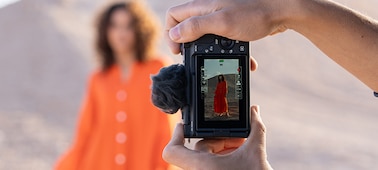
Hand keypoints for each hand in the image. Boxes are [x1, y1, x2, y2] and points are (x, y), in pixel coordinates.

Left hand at [162, 106, 272, 169]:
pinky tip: (239, 156)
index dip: (175, 135)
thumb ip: (256, 128)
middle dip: (220, 138)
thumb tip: (255, 110)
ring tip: (242, 146)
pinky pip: (210, 165)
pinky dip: (222, 158)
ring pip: (205, 156)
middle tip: (238, 138)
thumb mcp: (256, 152)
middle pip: (200, 147)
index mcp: (202, 165)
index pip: (172, 152)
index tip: (185, 125)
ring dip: (222, 147)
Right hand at [165, 0, 292, 53]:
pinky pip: (221, 38)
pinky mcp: (231, 24)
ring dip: (209, 49)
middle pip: (187, 26)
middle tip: (195, 58)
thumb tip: (174, 34)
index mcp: (202, 6)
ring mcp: (220, 16)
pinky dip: (227, 49)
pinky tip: (239, 56)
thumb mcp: (222, 22)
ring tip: (219, 60)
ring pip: (204, 34)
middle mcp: (208, 9)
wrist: (283, 11)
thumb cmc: (255, 13)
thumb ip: (196, 27)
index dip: (171, 34)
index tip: (179, 50)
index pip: (174, 16)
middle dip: (189, 44)